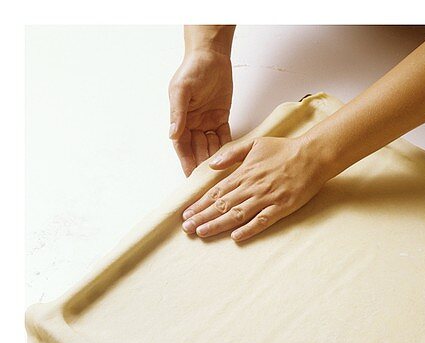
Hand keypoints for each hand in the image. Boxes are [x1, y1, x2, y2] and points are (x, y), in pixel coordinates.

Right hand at [168, 48, 233, 176]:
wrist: (212, 57)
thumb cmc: (193, 70)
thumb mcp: (182, 90)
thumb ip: (178, 112)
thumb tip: (173, 134)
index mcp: (181, 118)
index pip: (182, 146)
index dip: (186, 162)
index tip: (191, 179)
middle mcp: (193, 123)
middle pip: (197, 150)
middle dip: (202, 167)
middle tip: (210, 184)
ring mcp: (207, 122)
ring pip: (211, 147)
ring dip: (216, 161)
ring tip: (222, 178)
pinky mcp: (221, 119)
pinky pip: (224, 138)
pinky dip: (227, 150)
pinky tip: (232, 163)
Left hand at [181, 136, 331, 242]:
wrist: (312, 156)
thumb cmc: (285, 149)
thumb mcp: (255, 144)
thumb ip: (232, 154)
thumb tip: (212, 164)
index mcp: (244, 173)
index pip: (216, 191)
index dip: (200, 203)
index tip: (186, 213)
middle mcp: (252, 187)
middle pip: (222, 205)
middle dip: (202, 217)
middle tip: (187, 228)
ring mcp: (267, 198)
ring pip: (237, 214)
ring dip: (217, 224)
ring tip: (202, 233)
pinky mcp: (282, 208)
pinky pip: (262, 221)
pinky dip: (249, 229)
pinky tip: (235, 237)